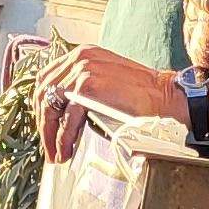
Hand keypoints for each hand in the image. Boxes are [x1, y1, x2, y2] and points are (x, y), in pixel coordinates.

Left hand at [38, 45, 183, 161]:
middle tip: (49, 147)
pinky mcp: (88, 84)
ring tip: (57, 153)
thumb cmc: (141, 97)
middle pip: (43, 91)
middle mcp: (79, 57)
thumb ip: (82, 92)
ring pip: (50, 104)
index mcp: (83, 54)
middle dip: (43, 124)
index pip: (48, 79)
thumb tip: (61, 116)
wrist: (165, 98)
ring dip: (51, 133)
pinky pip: (67, 116)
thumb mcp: (105, 85)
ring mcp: (82, 68)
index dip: (43, 106)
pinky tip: (67, 149)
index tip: (47, 128)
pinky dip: (64, 137)